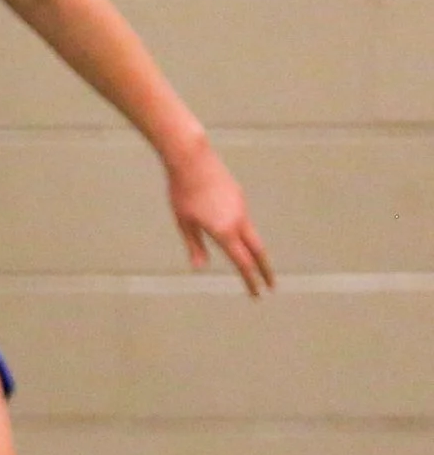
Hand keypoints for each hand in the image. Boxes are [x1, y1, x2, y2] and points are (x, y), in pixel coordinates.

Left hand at [164, 141, 274, 294]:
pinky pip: (243, 219)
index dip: (250, 280)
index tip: (257, 294)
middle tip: (271, 286)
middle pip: (258, 251)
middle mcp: (238, 220)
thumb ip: (194, 245)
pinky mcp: (239, 195)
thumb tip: (200, 266)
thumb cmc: (182, 192)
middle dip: (265, 270)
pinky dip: (244, 232)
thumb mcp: (183, 222)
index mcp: (224, 231)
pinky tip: (232, 231)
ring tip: (253, 264)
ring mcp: (241, 207)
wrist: (192, 159)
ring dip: (254, 250)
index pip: (242, 262)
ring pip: (252, 234)